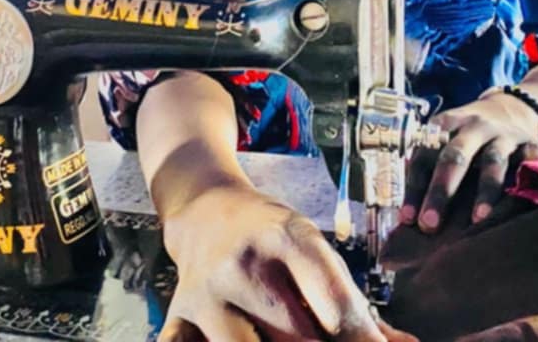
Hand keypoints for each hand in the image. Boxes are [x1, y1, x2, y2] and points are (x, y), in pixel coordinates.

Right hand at [161, 182, 406, 341]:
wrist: (204, 209)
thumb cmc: (271, 237)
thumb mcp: (312, 251)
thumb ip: (352, 305)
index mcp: (287, 238)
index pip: (334, 304)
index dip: (360, 339)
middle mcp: (245, 264)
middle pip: (298, 338)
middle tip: (331, 341)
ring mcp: (206, 293)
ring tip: (291, 339)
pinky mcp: (177, 315)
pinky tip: (236, 341)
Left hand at [401, 92, 537, 232]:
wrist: (508, 110)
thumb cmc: (467, 142)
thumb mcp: (446, 143)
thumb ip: (430, 172)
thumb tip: (407, 220)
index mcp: (445, 125)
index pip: (425, 155)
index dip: (414, 187)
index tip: (408, 219)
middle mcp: (474, 127)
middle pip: (455, 156)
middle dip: (441, 190)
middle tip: (430, 224)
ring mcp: (504, 134)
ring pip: (493, 161)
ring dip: (485, 191)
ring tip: (478, 219)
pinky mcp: (532, 143)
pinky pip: (531, 160)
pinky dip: (529, 177)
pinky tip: (524, 199)